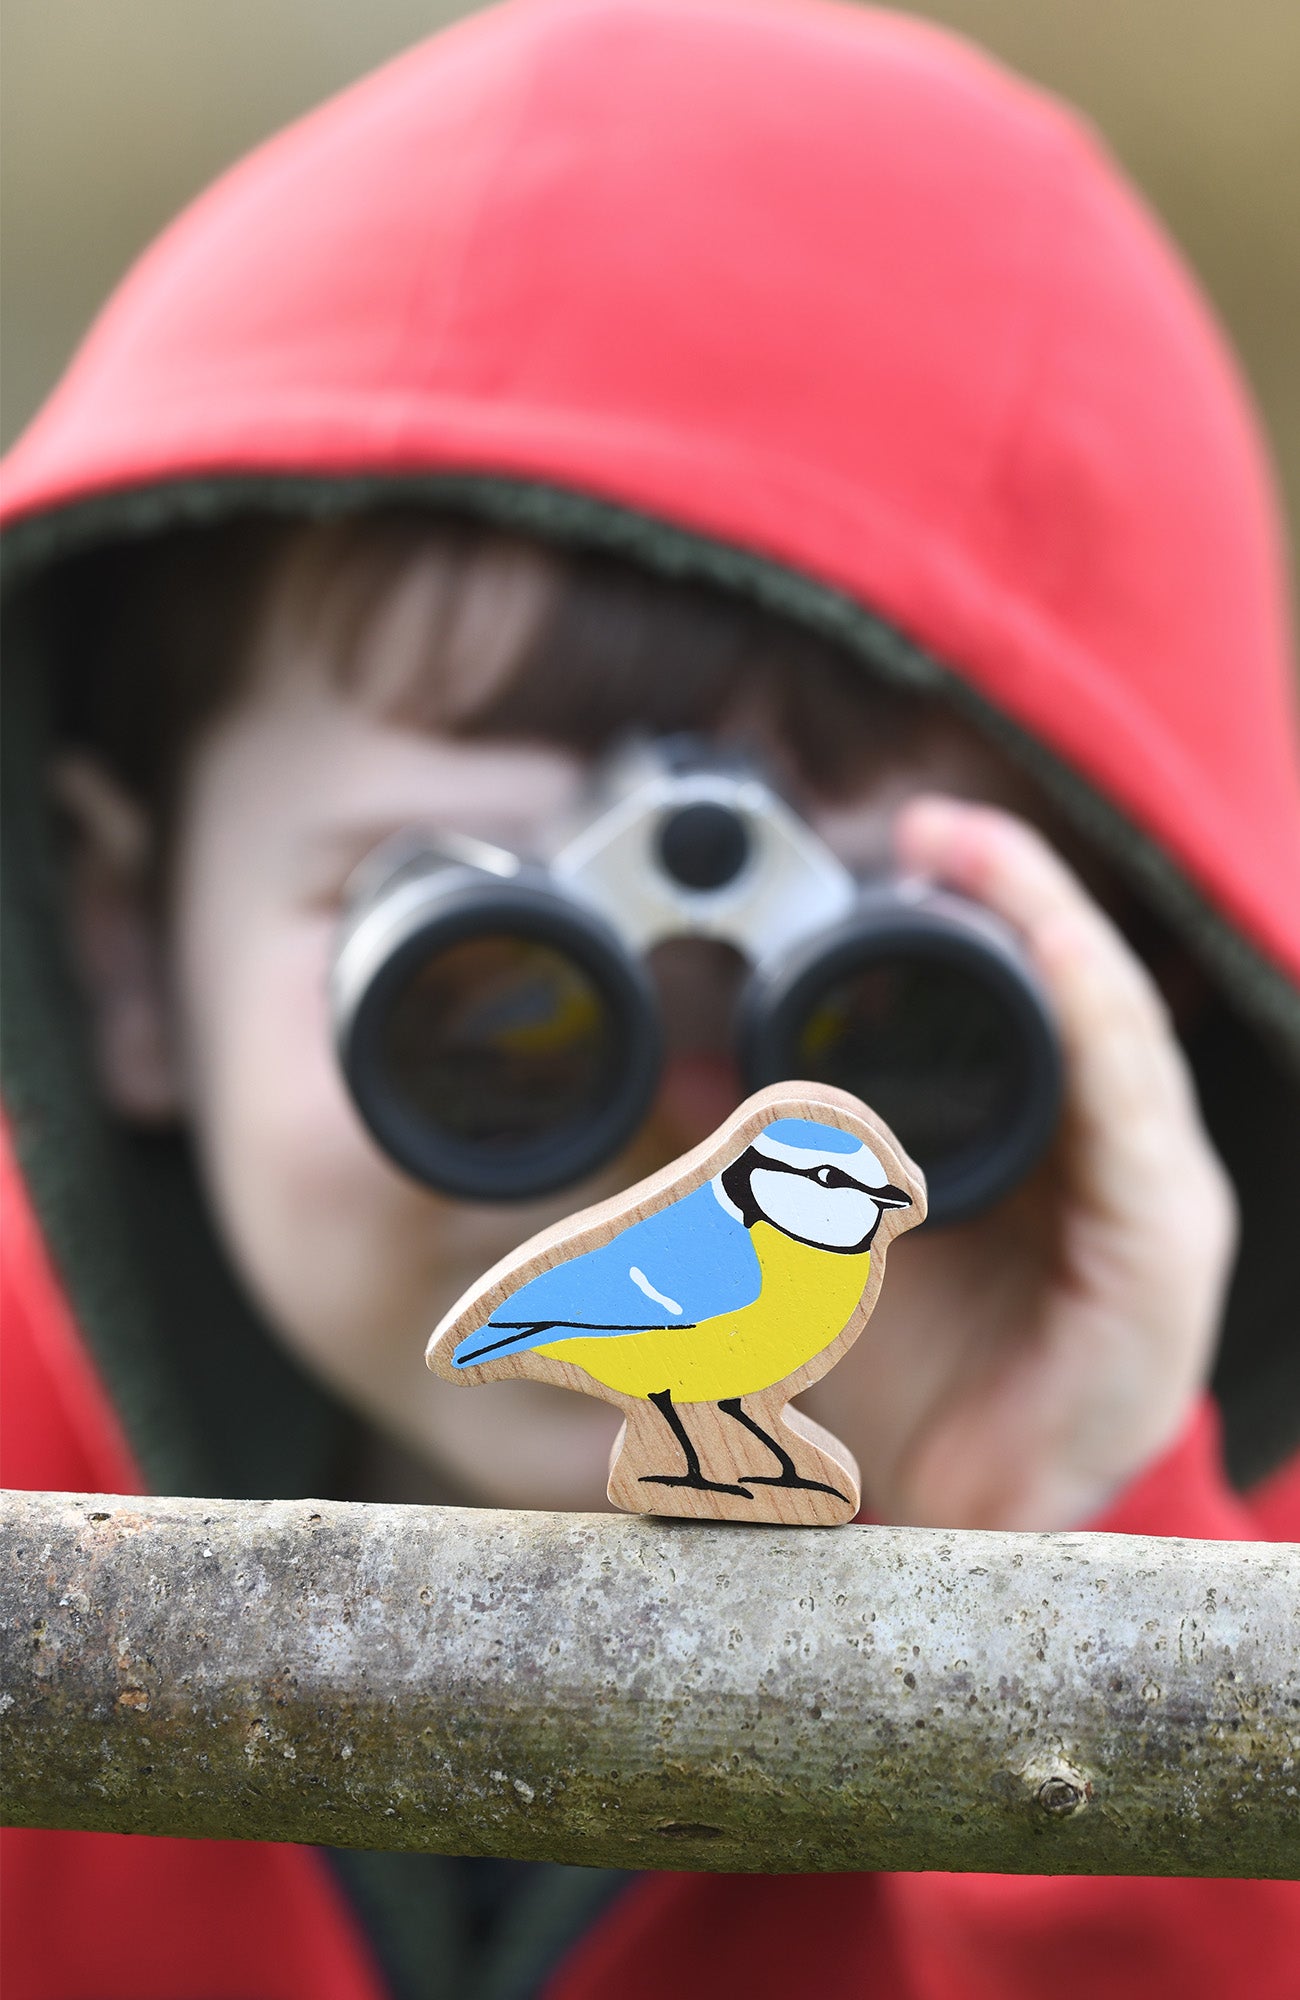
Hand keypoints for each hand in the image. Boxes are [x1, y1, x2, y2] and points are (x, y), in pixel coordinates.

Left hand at [801, 795, 1237, 1530]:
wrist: (949, 1525)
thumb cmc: (896, 1382)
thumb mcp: (800, 1246)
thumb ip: (752, 1157)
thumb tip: (665, 1067)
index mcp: (1051, 1149)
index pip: (1039, 994)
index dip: (993, 901)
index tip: (916, 834)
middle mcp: (1119, 1167)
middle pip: (1085, 995)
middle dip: (1021, 895)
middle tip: (939, 825)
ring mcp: (1153, 1213)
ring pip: (1121, 1039)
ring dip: (1055, 936)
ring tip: (985, 856)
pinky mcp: (1160, 1270)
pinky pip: (1139, 1130)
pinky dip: (1099, 1034)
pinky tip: (1059, 964)